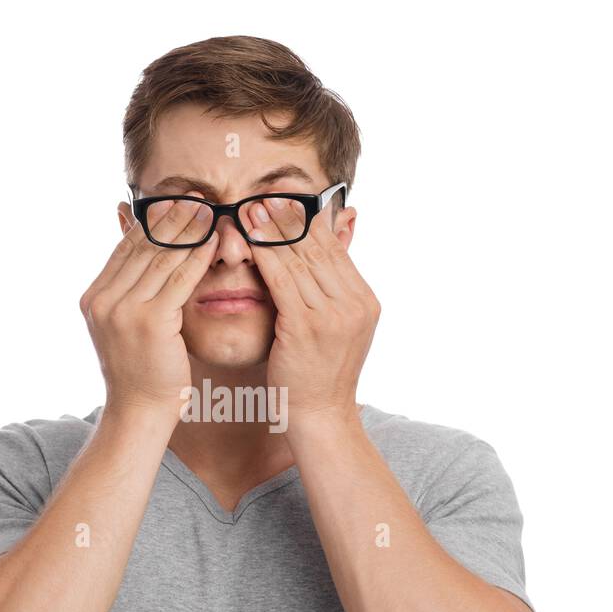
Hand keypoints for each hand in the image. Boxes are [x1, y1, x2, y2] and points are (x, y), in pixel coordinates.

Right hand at [79, 192, 217, 420]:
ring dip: (189, 231)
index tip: (175, 200)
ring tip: (211, 210)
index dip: (151, 222)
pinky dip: (199, 257)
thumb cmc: (141, 371)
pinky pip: (180, 279)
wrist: (140, 411)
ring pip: (162, 259)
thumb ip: (131, 291)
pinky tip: (216, 241)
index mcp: (94, 297)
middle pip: (143, 247)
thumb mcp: (127, 325)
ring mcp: (123, 310)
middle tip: (197, 196)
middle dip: (172, 218)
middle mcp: (103, 300)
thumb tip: (141, 255)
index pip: (126, 248)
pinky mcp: (150, 321)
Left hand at [246, 197, 379, 426]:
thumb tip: (324, 255)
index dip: (309, 221)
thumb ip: (331, 289)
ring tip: (250, 209)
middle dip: (288, 220)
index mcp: (365, 301)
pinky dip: (264, 256)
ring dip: (271, 231)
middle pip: (317, 249)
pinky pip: (282, 281)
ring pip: (299, 260)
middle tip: (263, 195)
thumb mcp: (335, 327)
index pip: (334, 249)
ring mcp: (333, 316)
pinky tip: (247, 240)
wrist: (320, 417)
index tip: (285, 199)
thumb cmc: (318, 375)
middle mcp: (354, 304)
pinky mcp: (307, 327)